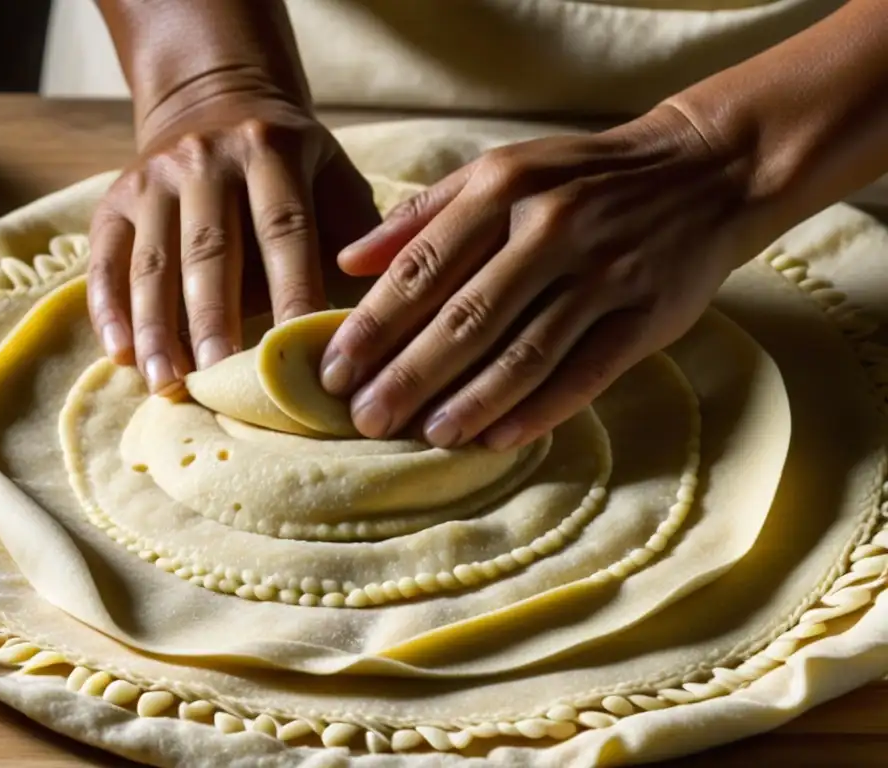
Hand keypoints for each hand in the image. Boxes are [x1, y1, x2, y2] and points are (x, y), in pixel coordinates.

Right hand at [87, 86, 379, 395]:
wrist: (214, 103)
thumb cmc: (292, 168)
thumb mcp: (333, 178)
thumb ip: (356, 236)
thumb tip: (375, 315)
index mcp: (271, 152)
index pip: (284, 230)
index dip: (292, 293)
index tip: (298, 355)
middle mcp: (205, 158)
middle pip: (209, 250)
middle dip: (213, 319)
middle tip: (217, 378)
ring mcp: (152, 177)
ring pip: (152, 261)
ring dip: (157, 327)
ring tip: (167, 383)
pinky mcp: (114, 198)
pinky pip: (105, 258)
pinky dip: (109, 308)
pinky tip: (120, 354)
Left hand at [320, 106, 762, 449]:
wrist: (703, 170)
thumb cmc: (578, 176)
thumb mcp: (500, 171)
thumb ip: (422, 214)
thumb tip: (347, 260)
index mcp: (502, 189)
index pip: (421, 267)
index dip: (372, 326)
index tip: (333, 371)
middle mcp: (550, 228)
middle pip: (465, 318)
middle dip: (408, 375)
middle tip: (365, 419)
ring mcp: (603, 273)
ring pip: (524, 352)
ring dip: (469, 402)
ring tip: (424, 436)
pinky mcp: (646, 314)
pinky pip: (584, 373)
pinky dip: (538, 410)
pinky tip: (497, 439)